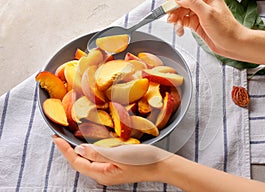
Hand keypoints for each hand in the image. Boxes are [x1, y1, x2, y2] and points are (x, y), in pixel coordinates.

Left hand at [52, 135, 171, 185]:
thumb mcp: (119, 155)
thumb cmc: (142, 160)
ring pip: (89, 161)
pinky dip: (91, 151)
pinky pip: (98, 159)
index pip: (77, 162)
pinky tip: (91, 144)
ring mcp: (110, 172)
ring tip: (71, 140)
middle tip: (61, 137)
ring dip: (79, 151)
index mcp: (102, 174)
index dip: (65, 150)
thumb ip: (97, 153)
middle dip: (69, 151)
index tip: (56, 138)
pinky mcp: (116, 167)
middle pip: (81, 163)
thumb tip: (78, 150)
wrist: (161, 165)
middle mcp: (104, 175)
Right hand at [168, 0, 246, 57]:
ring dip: (176, 19)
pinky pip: (183, 21)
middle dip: (174, 9)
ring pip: (181, 12)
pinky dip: (179, 26)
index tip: (169, 2)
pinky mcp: (196, 23)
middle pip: (182, 1)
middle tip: (171, 17)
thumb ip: (192, 3)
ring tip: (177, 26)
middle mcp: (202, 2)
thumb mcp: (208, 13)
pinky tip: (180, 30)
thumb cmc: (226, 28)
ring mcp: (198, 13)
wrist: (232, 44)